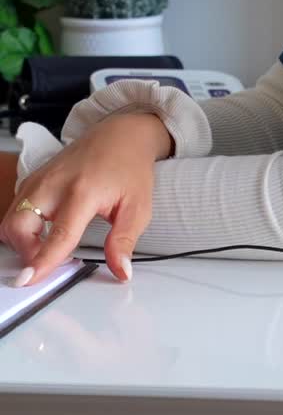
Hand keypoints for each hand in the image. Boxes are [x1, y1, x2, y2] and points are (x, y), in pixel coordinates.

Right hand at [0, 112, 171, 286]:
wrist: (122, 134)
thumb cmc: (130, 168)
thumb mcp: (138, 207)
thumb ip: (125, 241)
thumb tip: (122, 272)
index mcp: (83, 191)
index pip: (58, 234)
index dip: (42, 260)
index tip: (29, 280)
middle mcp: (55, 183)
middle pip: (18, 225)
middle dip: (25, 252)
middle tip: (48, 260)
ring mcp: (41, 178)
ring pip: (11, 217)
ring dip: (22, 240)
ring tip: (48, 245)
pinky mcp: (34, 178)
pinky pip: (15, 207)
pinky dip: (22, 225)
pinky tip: (44, 230)